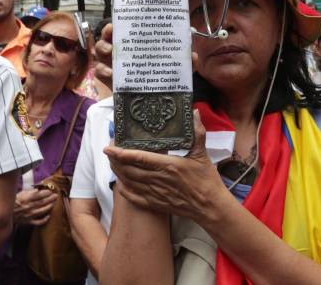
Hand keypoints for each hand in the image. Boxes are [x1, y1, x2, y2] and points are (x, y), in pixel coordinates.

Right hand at [14, 188, 56, 225]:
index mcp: (26, 199)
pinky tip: (48, 216)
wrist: (5, 213)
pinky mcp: (28, 221)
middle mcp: (28, 207)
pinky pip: (37, 222)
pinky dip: (44, 220)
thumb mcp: (20, 193)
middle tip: (56, 196)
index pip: (38, 195)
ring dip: (49, 207)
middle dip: (50, 199)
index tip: (51, 191)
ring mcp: (28, 215)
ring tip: (54, 203)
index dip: (46, 193)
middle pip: (42, 202)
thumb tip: (38, 190)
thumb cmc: (13, 201)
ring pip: (41, 211)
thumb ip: (30, 192)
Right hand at [94, 22, 198, 83]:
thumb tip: (193, 57)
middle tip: (112, 33)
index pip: (123, 30)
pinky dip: (104, 71)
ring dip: (103, 48)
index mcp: (136, 45)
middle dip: (107, 34)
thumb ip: (185, 62)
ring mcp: (113, 66)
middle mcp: (122, 52)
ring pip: (100, 52)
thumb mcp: (175, 68)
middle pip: (108, 38)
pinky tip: (112, 74)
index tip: (116, 22)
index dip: (117, 24)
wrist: (154, 103)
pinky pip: (100, 72)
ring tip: (110, 51)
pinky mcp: (109, 80)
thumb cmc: (161, 78)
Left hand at [104, 111, 224, 223]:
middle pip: (129, 170)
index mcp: (168, 166)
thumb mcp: (202, 153)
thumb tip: (194, 112)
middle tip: (109, 152)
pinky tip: (121, 184)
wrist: (211, 207)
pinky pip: (135, 199)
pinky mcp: (157, 204)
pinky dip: (125, 191)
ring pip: (130, 183)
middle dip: (116, 161)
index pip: (139, 158)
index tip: (109, 148)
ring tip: (112, 164)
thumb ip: (197, 132)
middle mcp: (159, 180)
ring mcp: (156, 194)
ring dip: (119, 173)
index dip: (121, 153)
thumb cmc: (207, 180)